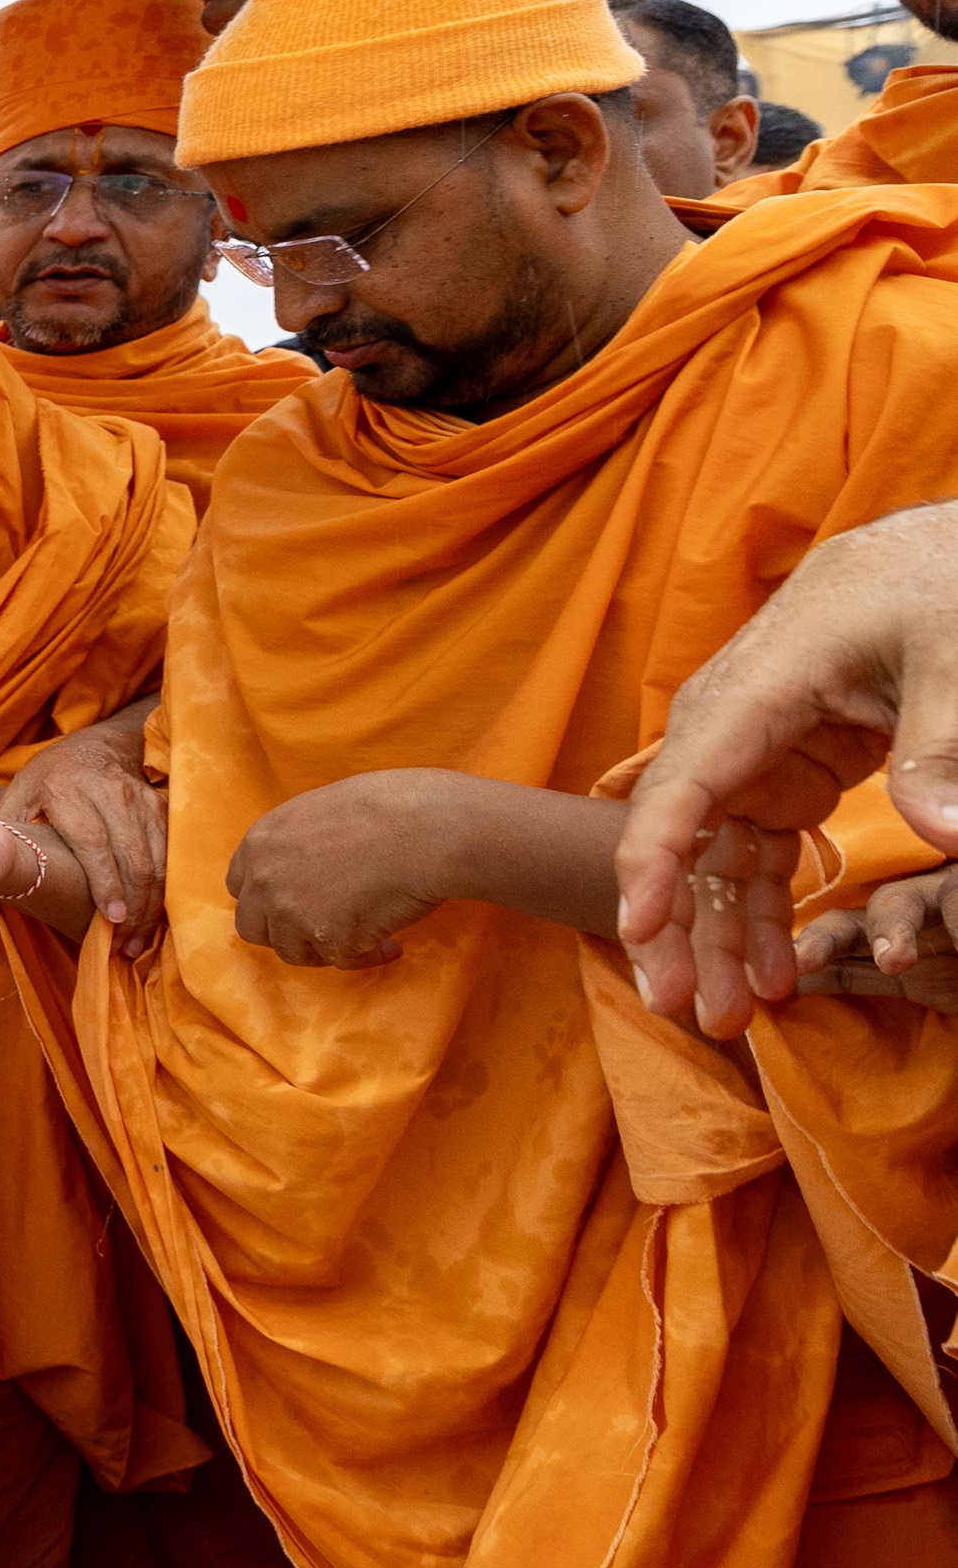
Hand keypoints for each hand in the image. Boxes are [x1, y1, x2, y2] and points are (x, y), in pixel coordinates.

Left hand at [0, 705, 162, 953]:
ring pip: (157, 857)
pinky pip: (172, 851)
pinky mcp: (161, 806)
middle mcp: (110, 793)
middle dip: (134, 906)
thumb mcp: (19, 792)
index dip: (105, 881)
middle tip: (126, 946)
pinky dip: (168, 886)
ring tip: (140, 940)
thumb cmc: (51, 778)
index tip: (112, 917)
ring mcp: (141, 799)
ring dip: (153, 903)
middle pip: (132, 857)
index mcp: (67, 791)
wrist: (98, 746)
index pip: (93, 841)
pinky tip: (157, 916)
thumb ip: (3, 827)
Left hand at [226, 770, 461, 967]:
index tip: (295, 904)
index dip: (267, 899)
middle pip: (253, 926)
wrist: (424, 828)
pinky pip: (338, 961)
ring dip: (322, 949)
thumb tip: (303, 866)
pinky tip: (390, 944)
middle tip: (322, 930)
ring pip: (291, 951)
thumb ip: (295, 843)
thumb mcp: (319, 811)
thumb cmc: (388, 806)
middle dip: (284, 932)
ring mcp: (290, 913)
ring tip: (363, 938)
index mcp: (259, 842)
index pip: (240, 887)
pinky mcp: (324, 939)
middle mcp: (264, 879)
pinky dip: (364, 957)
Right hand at [617, 502, 957, 1036]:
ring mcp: (754, 752)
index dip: (654, 860)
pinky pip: (755, 853)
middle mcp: (734, 724)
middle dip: (678, 926)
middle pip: (682, 835)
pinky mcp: (783, 772)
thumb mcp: (954, 655)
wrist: (928, 554)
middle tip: (690, 1007)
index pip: (683, 781)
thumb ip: (941, 747)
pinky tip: (773, 968)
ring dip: (715, 935)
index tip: (641, 930)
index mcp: (759, 686)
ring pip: (712, 856)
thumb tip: (944, 838)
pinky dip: (760, 910)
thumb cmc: (936, 583)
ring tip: (730, 1013)